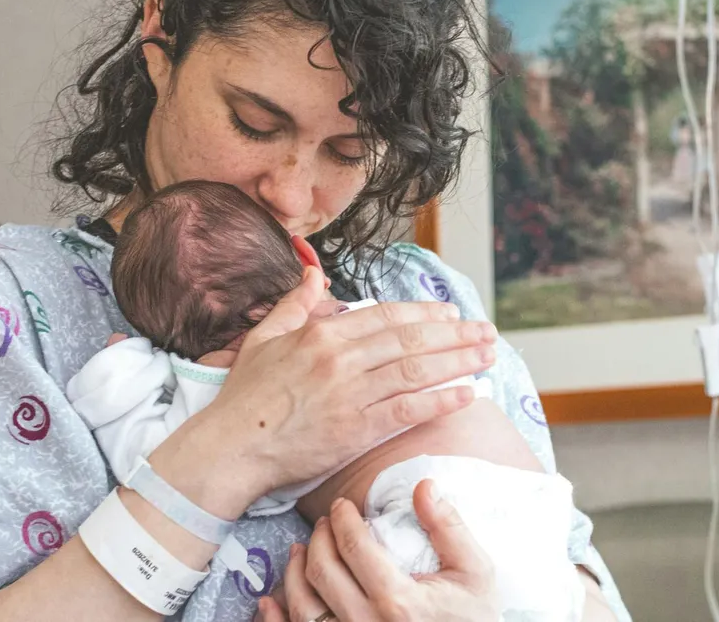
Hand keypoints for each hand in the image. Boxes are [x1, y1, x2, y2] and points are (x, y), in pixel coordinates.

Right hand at [182, 267, 497, 508]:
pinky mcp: (355, 429)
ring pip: (416, 371)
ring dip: (458, 362)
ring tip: (488, 356)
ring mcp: (350, 394)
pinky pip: (407, 410)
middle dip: (455, 334)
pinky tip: (467, 393)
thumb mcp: (264, 337)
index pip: (386, 316)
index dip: (424, 313)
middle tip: (486, 332)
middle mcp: (340, 359)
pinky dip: (441, 400)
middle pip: (410, 340)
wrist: (231, 447)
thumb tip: (312, 271)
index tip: (451, 312)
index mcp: (321, 334)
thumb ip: (295, 303)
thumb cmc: (245, 397)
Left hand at [254, 479, 499, 621]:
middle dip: (319, 538)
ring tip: (301, 550)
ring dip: (294, 572)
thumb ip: (449, 528)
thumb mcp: (476, 573)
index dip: (343, 520)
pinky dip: (275, 619)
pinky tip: (269, 602)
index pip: (354, 546)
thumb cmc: (474, 621)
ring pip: (302, 606)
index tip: (342, 507)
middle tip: (326, 523)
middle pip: (322, 571)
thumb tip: (424, 487)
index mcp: (398, 601)